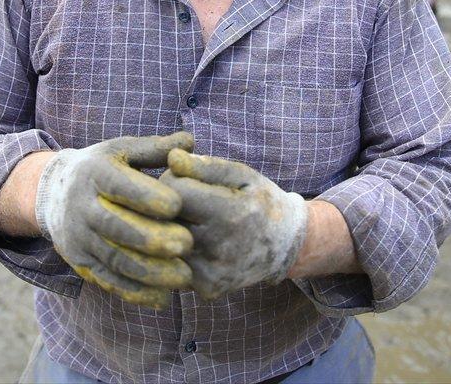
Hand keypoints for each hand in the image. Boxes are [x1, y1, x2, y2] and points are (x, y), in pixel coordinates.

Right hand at [35, 132, 194, 308]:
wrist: (53, 193)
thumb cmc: (101, 167)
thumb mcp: (122, 150)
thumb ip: (155, 148)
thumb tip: (190, 140)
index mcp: (94, 173)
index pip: (118, 185)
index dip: (146, 196)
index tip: (177, 205)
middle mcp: (82, 206)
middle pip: (115, 226)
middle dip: (151, 238)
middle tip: (186, 244)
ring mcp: (78, 237)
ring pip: (113, 257)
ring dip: (149, 271)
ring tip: (184, 276)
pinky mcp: (80, 262)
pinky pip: (107, 280)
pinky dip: (134, 292)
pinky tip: (163, 297)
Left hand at [160, 148, 308, 300]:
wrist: (285, 246)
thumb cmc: (260, 201)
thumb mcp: (242, 175)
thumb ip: (207, 166)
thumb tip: (172, 160)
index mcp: (231, 214)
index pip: (173, 190)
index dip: (172, 179)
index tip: (184, 179)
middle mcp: (220, 249)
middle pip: (165, 218)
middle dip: (168, 206)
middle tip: (188, 201)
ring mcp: (213, 274)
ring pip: (165, 244)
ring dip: (169, 230)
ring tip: (193, 222)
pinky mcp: (207, 289)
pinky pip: (174, 264)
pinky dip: (179, 252)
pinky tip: (197, 244)